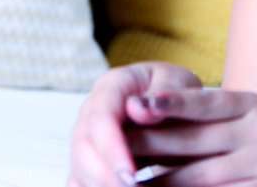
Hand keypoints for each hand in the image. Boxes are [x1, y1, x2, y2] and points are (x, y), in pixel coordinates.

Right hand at [68, 62, 203, 186]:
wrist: (169, 97)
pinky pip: (82, 181)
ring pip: (79, 168)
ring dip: (99, 185)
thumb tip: (137, 108)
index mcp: (111, 86)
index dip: (112, 149)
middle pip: (83, 147)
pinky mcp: (90, 161)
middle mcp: (91, 112)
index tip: (132, 175)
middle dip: (104, 176)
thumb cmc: (174, 88)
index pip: (102, 118)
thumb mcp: (177, 81)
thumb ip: (163, 92)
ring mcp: (87, 137)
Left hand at [121, 88, 256, 186]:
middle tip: (113, 143)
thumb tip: (156, 118)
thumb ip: (217, 118)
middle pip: (195, 141)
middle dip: (152, 145)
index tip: (135, 103)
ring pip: (201, 179)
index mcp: (255, 106)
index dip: (170, 103)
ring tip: (126, 180)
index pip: (207, 101)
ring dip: (161, 182)